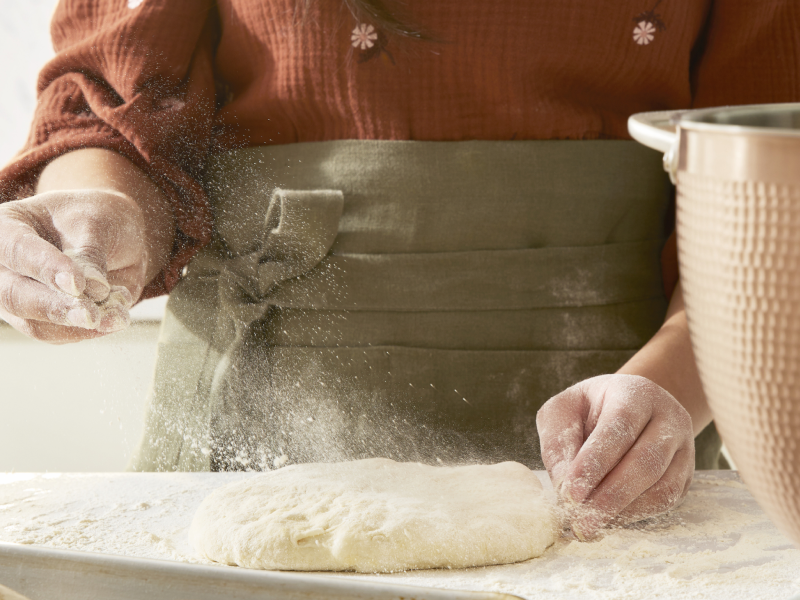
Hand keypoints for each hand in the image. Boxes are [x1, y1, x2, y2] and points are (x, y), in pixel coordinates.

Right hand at [0, 189, 147, 342]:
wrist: (112, 236)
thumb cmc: (97, 219)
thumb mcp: (98, 223)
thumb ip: (91, 254)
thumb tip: (93, 290)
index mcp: (9, 226)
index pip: (18, 250)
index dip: (46, 268)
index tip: (77, 284)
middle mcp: (5, 265)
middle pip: (15, 295)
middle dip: (56, 307)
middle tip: (92, 315)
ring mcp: (19, 295)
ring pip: (35, 323)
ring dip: (78, 325)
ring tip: (117, 316)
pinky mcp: (41, 320)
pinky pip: (59, 335)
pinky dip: (90, 330)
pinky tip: (117, 317)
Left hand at [537, 374, 694, 539]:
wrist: (625, 408)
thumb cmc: (586, 411)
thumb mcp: (562, 412)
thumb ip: (558, 443)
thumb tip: (564, 484)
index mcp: (635, 392)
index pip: (620, 426)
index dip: (595, 462)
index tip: (571, 492)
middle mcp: (668, 417)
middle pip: (645, 461)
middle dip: (610, 496)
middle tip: (581, 521)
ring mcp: (683, 447)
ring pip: (662, 486)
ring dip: (623, 510)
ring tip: (590, 524)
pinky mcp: (686, 473)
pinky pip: (667, 500)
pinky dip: (636, 514)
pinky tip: (610, 518)